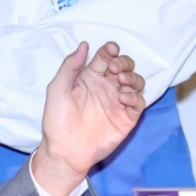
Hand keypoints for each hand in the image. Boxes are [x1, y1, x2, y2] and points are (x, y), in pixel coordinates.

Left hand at [32, 42, 146, 195]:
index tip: (111, 49)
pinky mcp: (126, 118)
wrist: (64, 151)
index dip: (110, 50)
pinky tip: (123, 97)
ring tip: (121, 80)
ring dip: (132, 77)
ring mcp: (117, 102)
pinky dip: (135, 97)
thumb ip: (70, 66)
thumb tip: (84, 44)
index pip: (105, 57)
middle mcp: (106, 87)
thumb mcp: (57, 89)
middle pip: (124, 66)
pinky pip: (138, 103)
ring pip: (135, 82)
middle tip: (115, 68)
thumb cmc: (57, 120)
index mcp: (90, 77)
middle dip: (124, 62)